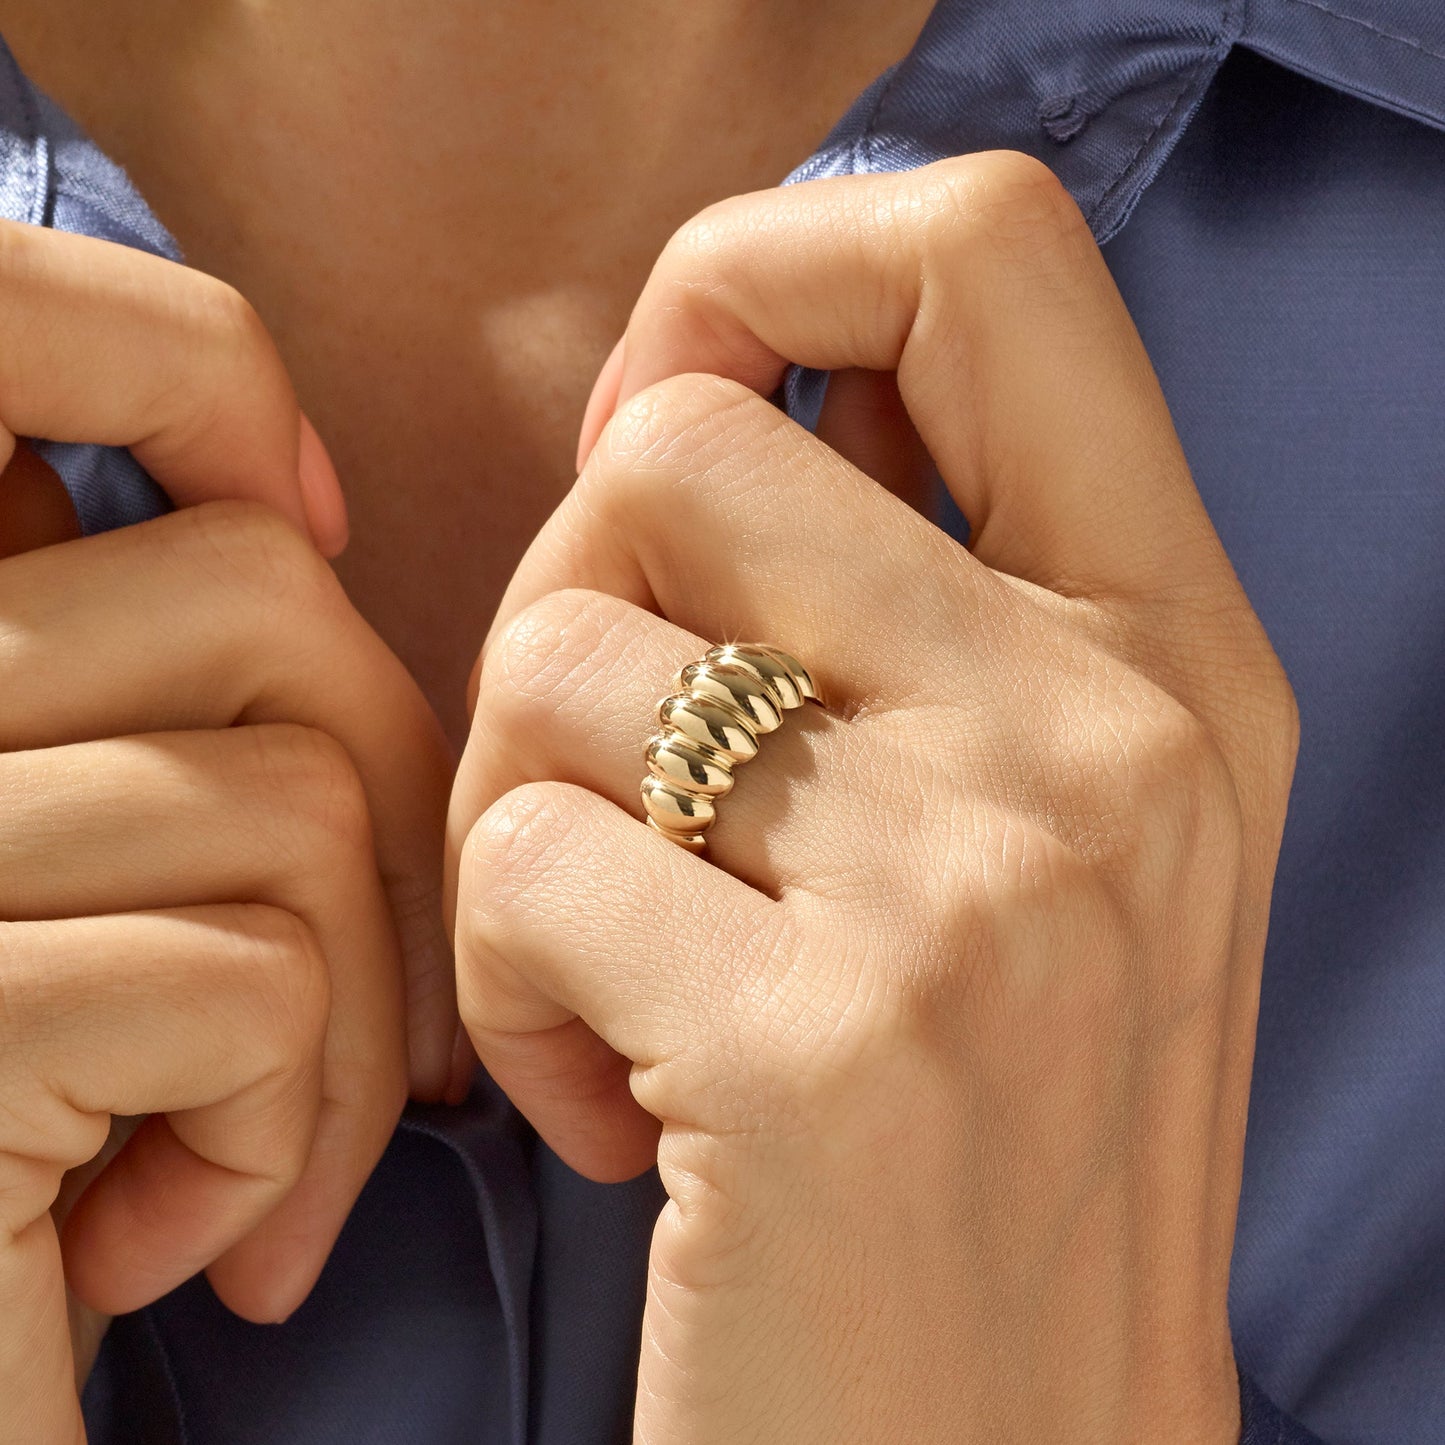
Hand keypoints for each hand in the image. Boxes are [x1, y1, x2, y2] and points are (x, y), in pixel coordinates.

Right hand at [0, 222, 454, 1440]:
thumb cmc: (57, 1163)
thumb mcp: (108, 880)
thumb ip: (163, 691)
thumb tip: (302, 520)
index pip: (30, 328)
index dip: (191, 370)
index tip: (310, 515)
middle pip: (258, 602)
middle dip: (383, 818)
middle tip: (361, 1017)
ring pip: (290, 797)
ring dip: (348, 1019)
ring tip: (261, 1154)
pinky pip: (246, 979)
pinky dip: (276, 1130)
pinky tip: (187, 1246)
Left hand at [449, 154, 1297, 1442]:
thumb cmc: (991, 1136)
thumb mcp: (1037, 829)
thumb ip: (905, 595)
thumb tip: (680, 413)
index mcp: (1170, 647)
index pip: (981, 252)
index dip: (762, 271)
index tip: (660, 416)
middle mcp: (1106, 730)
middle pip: (677, 445)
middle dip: (570, 590)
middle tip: (601, 769)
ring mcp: (974, 881)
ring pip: (554, 650)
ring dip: (517, 811)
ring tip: (610, 963)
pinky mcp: (816, 1042)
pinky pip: (512, 858)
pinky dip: (501, 980)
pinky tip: (606, 1093)